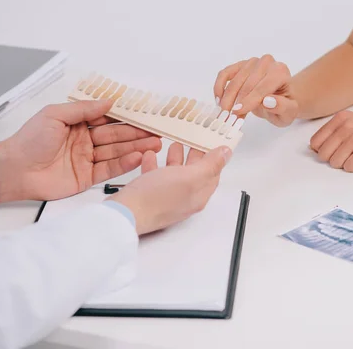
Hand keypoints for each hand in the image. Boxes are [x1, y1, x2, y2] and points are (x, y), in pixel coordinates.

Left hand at [0, 100, 161, 201]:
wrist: (15, 170)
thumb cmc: (30, 140)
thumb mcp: (56, 115)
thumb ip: (84, 109)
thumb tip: (109, 101)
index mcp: (77, 124)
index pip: (107, 119)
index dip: (126, 117)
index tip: (144, 114)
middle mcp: (85, 141)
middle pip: (116, 136)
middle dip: (137, 134)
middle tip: (157, 131)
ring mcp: (87, 160)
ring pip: (116, 152)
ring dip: (136, 148)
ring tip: (155, 144)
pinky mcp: (87, 178)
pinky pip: (109, 170)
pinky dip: (124, 164)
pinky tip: (138, 158)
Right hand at [107, 143, 231, 234]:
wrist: (125, 214)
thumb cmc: (156, 198)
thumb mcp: (189, 177)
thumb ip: (210, 165)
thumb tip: (226, 154)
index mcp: (198, 195)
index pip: (212, 173)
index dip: (215, 156)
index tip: (214, 140)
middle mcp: (183, 198)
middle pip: (194, 173)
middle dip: (196, 156)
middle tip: (195, 139)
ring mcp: (165, 198)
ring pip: (174, 175)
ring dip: (175, 158)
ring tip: (174, 144)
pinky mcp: (148, 196)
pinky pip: (154, 177)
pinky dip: (154, 165)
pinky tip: (149, 155)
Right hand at [213, 54, 298, 126]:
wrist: (278, 97)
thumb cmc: (283, 106)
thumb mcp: (288, 113)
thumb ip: (282, 107)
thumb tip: (268, 101)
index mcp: (281, 72)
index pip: (263, 87)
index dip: (249, 100)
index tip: (237, 112)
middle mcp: (267, 63)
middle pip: (247, 83)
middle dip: (236, 101)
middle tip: (227, 116)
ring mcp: (252, 62)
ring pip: (234, 79)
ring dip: (227, 97)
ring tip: (224, 112)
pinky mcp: (240, 65)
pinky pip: (225, 73)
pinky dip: (219, 86)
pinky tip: (218, 100)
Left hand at [310, 110, 352, 171]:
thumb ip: (334, 135)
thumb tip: (312, 149)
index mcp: (342, 117)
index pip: (315, 142)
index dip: (327, 151)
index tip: (343, 149)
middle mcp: (347, 124)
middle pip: (323, 154)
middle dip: (337, 159)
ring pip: (334, 163)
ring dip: (349, 164)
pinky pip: (348, 168)